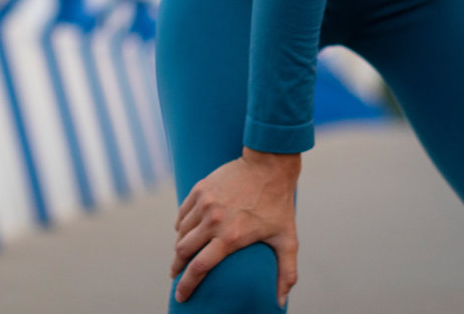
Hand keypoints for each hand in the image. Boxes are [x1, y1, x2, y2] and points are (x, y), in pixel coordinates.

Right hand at [172, 148, 301, 304]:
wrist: (269, 164)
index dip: (186, 285)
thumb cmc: (279, 204)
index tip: (180, 295)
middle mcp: (213, 221)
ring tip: (182, 254)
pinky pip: (182, 214)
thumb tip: (281, 302)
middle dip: (177, 267)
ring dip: (179, 246)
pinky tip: (185, 231)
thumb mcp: (287, 239)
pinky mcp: (200, 189)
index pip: (198, 268)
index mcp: (230, 237)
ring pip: (181, 233)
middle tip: (177, 275)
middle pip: (183, 252)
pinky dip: (181, 226)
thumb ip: (286, 272)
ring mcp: (205, 204)